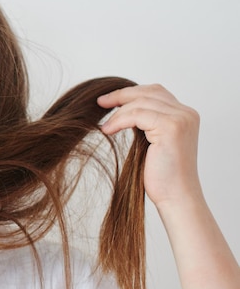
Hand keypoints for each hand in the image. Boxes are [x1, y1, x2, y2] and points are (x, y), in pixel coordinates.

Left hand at [97, 84, 201, 207]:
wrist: (176, 197)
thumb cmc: (162, 176)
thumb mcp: (152, 144)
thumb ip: (146, 125)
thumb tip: (122, 111)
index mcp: (185, 116)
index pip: (156, 92)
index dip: (131, 93)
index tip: (109, 100)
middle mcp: (186, 113)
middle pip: (149, 92)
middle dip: (122, 95)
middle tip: (100, 102)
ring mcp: (181, 119)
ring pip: (141, 102)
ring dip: (118, 112)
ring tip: (104, 126)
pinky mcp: (171, 127)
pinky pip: (137, 114)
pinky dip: (119, 120)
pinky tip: (108, 130)